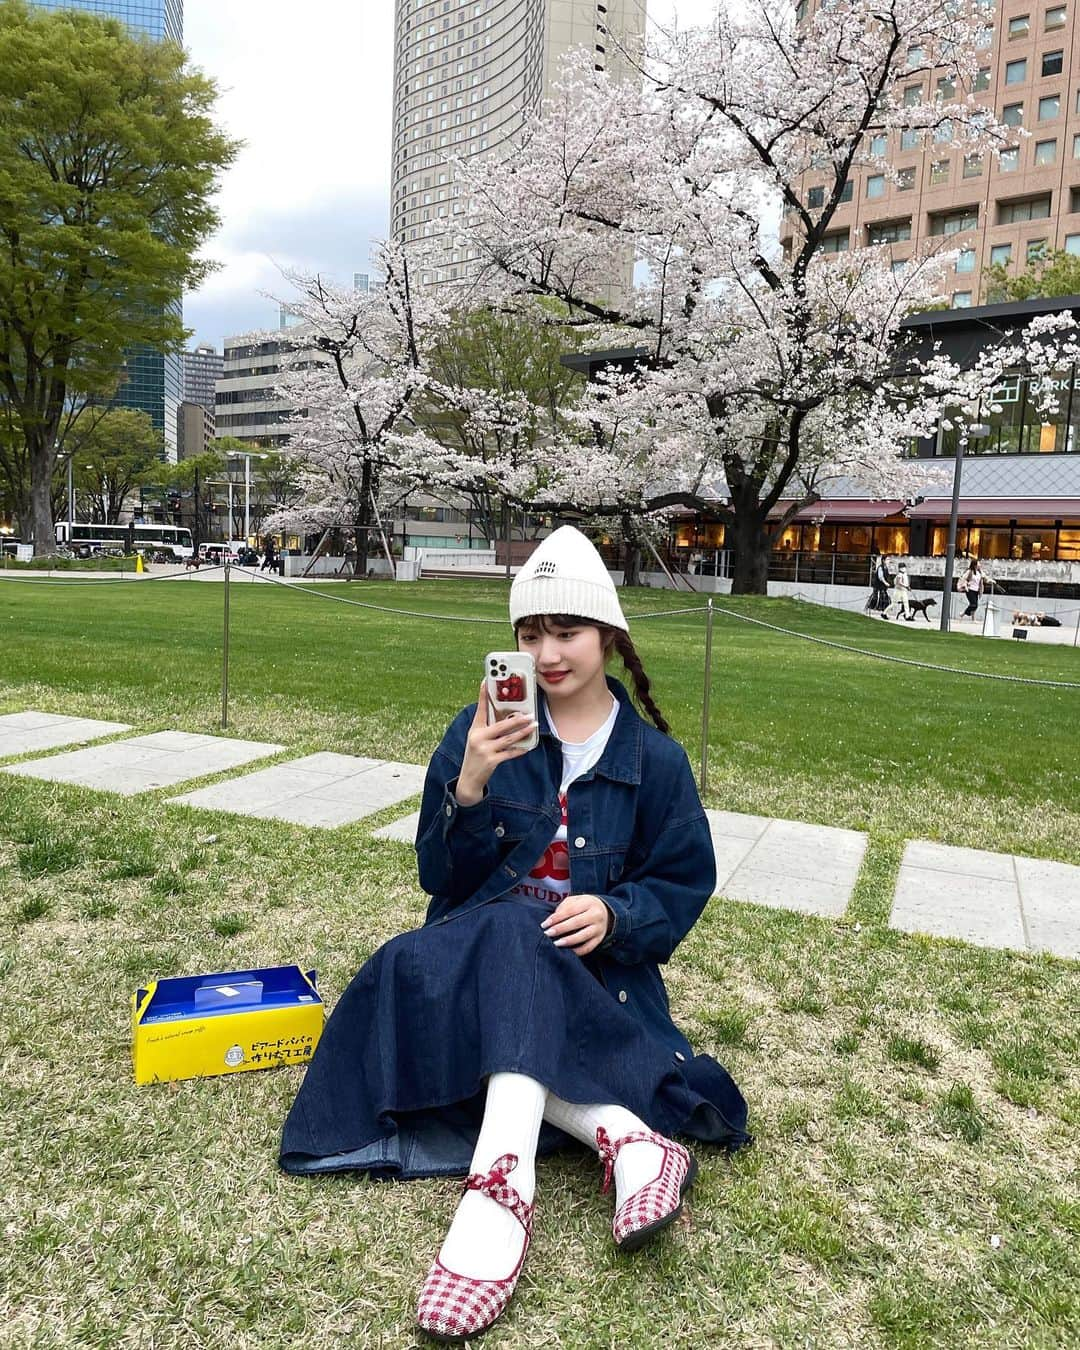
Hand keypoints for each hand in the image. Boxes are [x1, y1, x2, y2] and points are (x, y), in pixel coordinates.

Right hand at [455, 681, 536, 805]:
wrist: (468, 779)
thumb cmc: (475, 755)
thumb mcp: (476, 739)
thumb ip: (488, 728)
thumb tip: (506, 718)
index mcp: (475, 729)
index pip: (480, 709)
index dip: (482, 695)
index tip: (486, 681)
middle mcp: (478, 738)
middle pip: (501, 725)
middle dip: (517, 719)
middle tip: (530, 714)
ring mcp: (485, 750)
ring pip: (508, 738)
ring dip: (523, 732)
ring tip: (533, 726)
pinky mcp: (491, 761)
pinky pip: (510, 753)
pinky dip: (519, 749)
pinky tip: (527, 746)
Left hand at [541, 894, 610, 956]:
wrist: (605, 911)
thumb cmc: (584, 906)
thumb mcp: (575, 900)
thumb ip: (564, 907)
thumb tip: (552, 920)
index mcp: (588, 903)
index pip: (570, 910)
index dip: (556, 918)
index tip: (544, 924)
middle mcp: (596, 915)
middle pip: (576, 923)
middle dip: (560, 929)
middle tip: (547, 934)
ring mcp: (599, 928)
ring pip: (583, 936)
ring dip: (568, 941)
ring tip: (556, 944)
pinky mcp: (599, 939)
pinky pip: (588, 947)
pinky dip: (577, 951)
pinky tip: (567, 951)